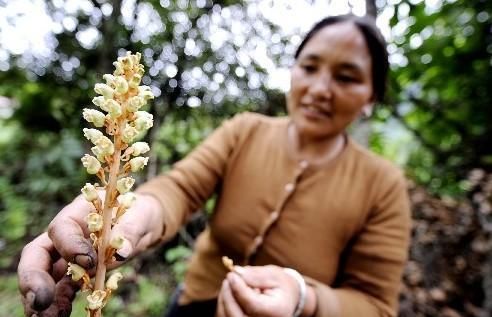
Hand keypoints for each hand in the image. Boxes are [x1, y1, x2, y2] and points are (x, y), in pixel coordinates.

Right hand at [17, 193, 162, 316]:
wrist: (142, 226)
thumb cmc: (138, 215)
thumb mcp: (140, 217)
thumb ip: (130, 230)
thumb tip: (122, 251)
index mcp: (77, 214)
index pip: (62, 228)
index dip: (69, 245)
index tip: (88, 262)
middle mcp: (65, 236)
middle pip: (38, 255)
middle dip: (33, 278)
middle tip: (40, 300)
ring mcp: (66, 257)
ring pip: (44, 277)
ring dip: (42, 299)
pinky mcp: (74, 275)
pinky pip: (60, 290)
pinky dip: (58, 304)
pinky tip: (61, 315)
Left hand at [216, 265, 300, 316]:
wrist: (287, 300)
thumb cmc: (280, 285)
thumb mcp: (274, 275)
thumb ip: (257, 275)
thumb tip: (237, 273)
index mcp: (276, 312)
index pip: (252, 305)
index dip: (239, 289)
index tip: (232, 274)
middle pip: (236, 315)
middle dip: (228, 295)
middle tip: (229, 277)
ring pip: (228, 316)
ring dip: (225, 298)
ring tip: (231, 282)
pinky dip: (224, 304)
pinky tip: (230, 291)